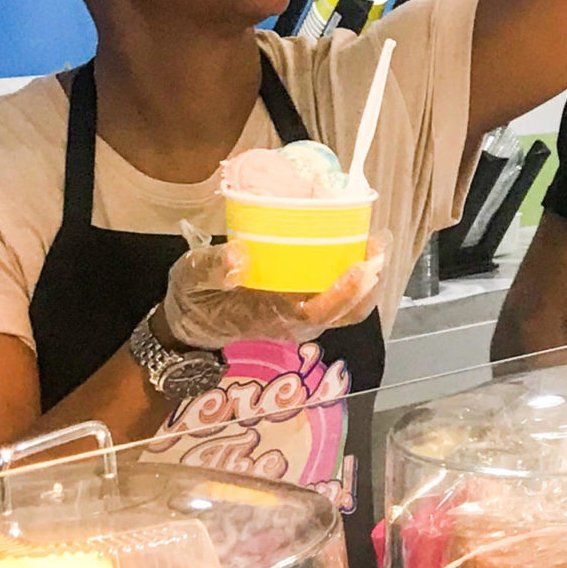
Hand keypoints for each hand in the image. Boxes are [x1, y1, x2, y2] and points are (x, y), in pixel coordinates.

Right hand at [159, 227, 389, 349]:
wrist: (188, 324)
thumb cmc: (192, 299)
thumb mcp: (190, 278)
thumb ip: (211, 268)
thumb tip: (239, 257)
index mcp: (269, 317)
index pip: (316, 311)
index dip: (343, 292)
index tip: (362, 265)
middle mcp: (294, 322)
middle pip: (345, 312)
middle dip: (368, 281)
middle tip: (378, 243)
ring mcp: (301, 318)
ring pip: (347, 308)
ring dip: (366, 278)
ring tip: (375, 242)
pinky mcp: (303, 309)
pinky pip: (337, 299)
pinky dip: (353, 278)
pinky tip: (356, 249)